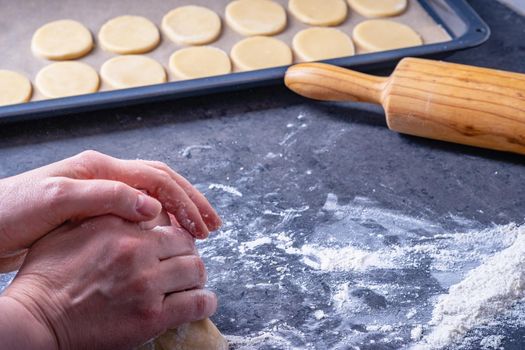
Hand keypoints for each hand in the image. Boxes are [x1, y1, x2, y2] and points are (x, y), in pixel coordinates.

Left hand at [0, 150, 220, 256]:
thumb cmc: (11, 211)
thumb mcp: (56, 201)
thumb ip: (106, 198)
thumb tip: (153, 207)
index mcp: (99, 168)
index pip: (155, 178)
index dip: (184, 201)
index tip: (202, 226)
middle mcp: (104, 176)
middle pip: (161, 181)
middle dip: (191, 201)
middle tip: (213, 225)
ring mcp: (101, 192)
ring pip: (153, 195)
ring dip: (179, 210)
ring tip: (200, 230)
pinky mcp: (95, 211)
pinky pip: (138, 211)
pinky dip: (160, 221)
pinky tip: (167, 235)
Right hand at [1, 215, 216, 349]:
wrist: (35, 321)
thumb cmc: (46, 277)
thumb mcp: (67, 230)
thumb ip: (102, 214)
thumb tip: (131, 205)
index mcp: (118, 226)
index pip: (164, 218)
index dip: (171, 228)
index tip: (171, 240)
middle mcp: (136, 250)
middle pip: (185, 242)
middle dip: (187, 251)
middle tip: (182, 262)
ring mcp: (146, 284)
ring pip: (195, 269)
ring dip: (196, 275)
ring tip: (191, 282)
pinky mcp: (152, 316)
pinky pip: (196, 303)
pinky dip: (205, 302)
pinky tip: (203, 302)